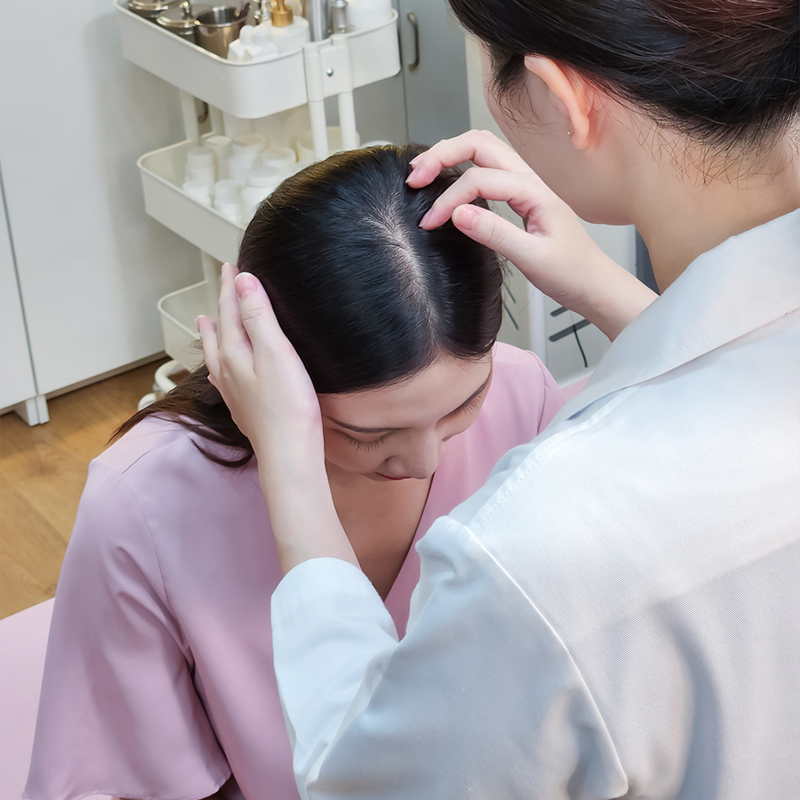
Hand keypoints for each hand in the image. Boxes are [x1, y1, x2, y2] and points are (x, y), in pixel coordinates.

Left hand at [197, 263, 356, 573]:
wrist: (289, 454)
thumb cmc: (288, 405)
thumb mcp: (275, 352)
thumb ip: (258, 316)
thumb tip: (242, 280)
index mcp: (234, 353)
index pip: (229, 310)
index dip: (231, 287)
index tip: (231, 265)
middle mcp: (228, 371)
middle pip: (220, 330)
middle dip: (222, 305)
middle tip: (224, 286)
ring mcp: (235, 391)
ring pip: (217, 354)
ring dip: (213, 333)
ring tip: (205, 321)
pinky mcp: (246, 408)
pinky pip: (225, 374)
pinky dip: (221, 360)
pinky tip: (226, 369)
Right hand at [407, 130, 656, 340]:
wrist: (595, 284)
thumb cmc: (571, 273)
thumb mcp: (532, 258)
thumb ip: (495, 234)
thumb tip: (458, 214)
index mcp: (534, 192)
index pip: (479, 179)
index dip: (449, 198)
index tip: (428, 223)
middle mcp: (529, 181)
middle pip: (479, 144)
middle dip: (442, 154)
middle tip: (414, 177)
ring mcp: (525, 186)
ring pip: (483, 151)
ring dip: (450, 156)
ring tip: (422, 172)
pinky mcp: (521, 198)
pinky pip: (487, 170)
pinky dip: (461, 168)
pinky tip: (446, 183)